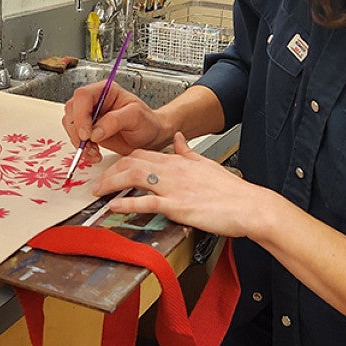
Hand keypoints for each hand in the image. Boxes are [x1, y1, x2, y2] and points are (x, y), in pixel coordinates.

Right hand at [62, 81, 168, 163]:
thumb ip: (115, 121)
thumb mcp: (136, 117)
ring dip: (79, 141)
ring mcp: (90, 116)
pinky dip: (82, 148)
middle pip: (72, 110)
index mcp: (106, 91)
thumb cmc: (147, 122)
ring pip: (70, 124)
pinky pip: (76, 137)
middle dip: (77, 130)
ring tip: (94, 151)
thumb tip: (95, 132)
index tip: (87, 133)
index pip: (83, 96)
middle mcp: (95, 101)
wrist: (150, 136)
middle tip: (89, 145)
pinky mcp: (89, 130)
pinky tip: (94, 154)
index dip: (81, 114)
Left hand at [92, 132, 266, 238]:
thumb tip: (179, 138)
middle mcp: (173, 170)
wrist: (248, 206)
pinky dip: (126, 203)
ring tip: (98, 191)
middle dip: (111, 171)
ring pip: (134, 177)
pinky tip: (113, 206)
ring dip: (112, 183)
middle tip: (97, 182)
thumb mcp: (206, 163)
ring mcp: (173, 187)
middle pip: (132, 162)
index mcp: (178, 161)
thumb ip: (188, 151)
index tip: (113, 168)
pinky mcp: (177, 206)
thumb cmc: (231, 191)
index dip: (123, 160)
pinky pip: (146, 202)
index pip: (143, 154)